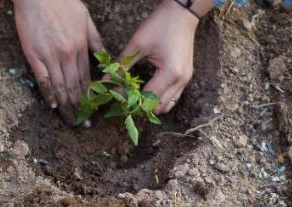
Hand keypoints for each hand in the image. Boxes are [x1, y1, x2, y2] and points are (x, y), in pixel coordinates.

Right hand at [13, 0, 103, 124]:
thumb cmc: (63, 3)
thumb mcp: (86, 19)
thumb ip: (95, 40)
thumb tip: (105, 58)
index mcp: (80, 48)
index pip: (87, 79)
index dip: (91, 98)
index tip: (94, 111)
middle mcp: (67, 55)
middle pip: (75, 87)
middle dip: (80, 108)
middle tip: (83, 124)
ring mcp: (50, 56)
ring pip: (60, 87)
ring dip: (66, 106)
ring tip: (70, 121)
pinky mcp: (33, 55)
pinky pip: (42, 79)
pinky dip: (47, 93)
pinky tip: (52, 105)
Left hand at [118, 0, 199, 114]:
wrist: (182, 12)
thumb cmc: (160, 24)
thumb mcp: (138, 44)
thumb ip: (122, 65)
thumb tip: (105, 80)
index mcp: (169, 73)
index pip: (147, 98)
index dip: (130, 101)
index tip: (116, 98)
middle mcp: (180, 81)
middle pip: (158, 107)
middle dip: (140, 106)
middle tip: (124, 99)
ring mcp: (185, 80)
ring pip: (167, 105)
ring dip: (151, 104)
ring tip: (135, 96)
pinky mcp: (186, 77)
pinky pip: (173, 97)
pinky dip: (159, 99)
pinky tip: (146, 91)